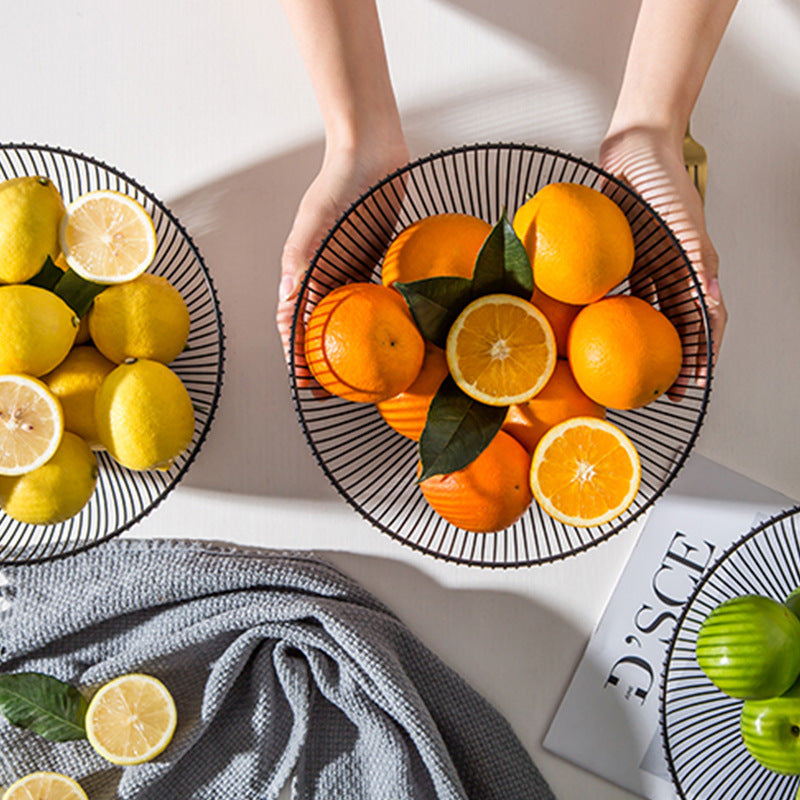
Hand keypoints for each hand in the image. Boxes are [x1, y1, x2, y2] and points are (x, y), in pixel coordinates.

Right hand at [277, 138, 409, 367]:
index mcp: (302, 271)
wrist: (371, 154)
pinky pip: (366, 299)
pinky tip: (383, 340)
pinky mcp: (367, 262)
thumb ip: (301, 259)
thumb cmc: (340, 183)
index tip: (304, 384)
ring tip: (355, 376)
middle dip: (319, 363)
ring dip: (343, 348)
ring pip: (340, 319)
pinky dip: (368, 321)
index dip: (296, 356)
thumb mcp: (316, 222)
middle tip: (331, 393)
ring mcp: (344, 269)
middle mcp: (321, 276)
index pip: (292, 324)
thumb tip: (286, 300)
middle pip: (316, 328)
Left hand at [599, 126, 726, 383]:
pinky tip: (605, 330)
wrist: (635, 149)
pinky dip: (623, 312)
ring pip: (657, 312)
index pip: (706, 320)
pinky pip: (630, 291)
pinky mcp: (633, 255)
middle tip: (663, 389)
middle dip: (677, 358)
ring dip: (651, 340)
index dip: (702, 354)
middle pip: (682, 324)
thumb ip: (697, 258)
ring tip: (637, 368)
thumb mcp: (681, 221)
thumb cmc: (661, 180)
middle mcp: (680, 269)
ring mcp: (656, 263)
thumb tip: (712, 300)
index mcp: (698, 266)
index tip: (691, 385)